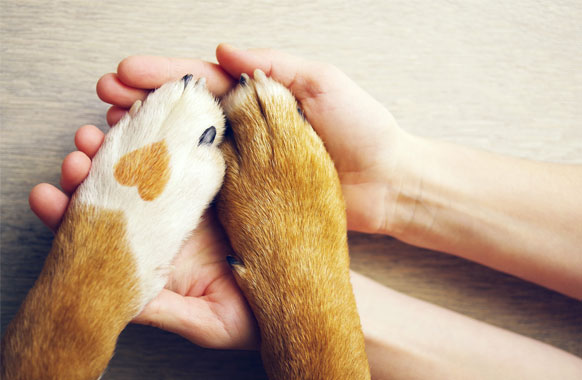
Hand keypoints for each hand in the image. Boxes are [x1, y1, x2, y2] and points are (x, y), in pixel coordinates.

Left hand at [29, 125, 258, 349]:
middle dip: (96, 165)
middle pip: (127, 183)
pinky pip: (205, 144)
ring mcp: (204, 192)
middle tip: (78, 150)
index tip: (50, 196)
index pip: (112, 225)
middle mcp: (176, 216)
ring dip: (127, 139)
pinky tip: (157, 116)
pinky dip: (180, 128)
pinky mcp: (236, 172)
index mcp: (163, 246)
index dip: (76, 211)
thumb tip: (119, 303)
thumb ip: (163, 310)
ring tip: (104, 129)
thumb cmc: (257, 315)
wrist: (304, 296)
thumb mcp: (207, 321)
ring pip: (156, 156)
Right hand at [96, 44, 411, 233]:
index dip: (161, 76)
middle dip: (140, 106)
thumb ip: (274, 66)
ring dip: (146, 144)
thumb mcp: (322, 82)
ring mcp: (244, 166)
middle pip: (182, 116)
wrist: (387, 183)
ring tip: (109, 138)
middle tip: (103, 102)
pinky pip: (205, 189)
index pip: (200, 82)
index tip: (124, 72)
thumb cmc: (363, 129)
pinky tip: (145, 181)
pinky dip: (174, 184)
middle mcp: (245, 131)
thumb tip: (225, 50)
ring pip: (186, 152)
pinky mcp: (249, 200)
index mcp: (257, 99)